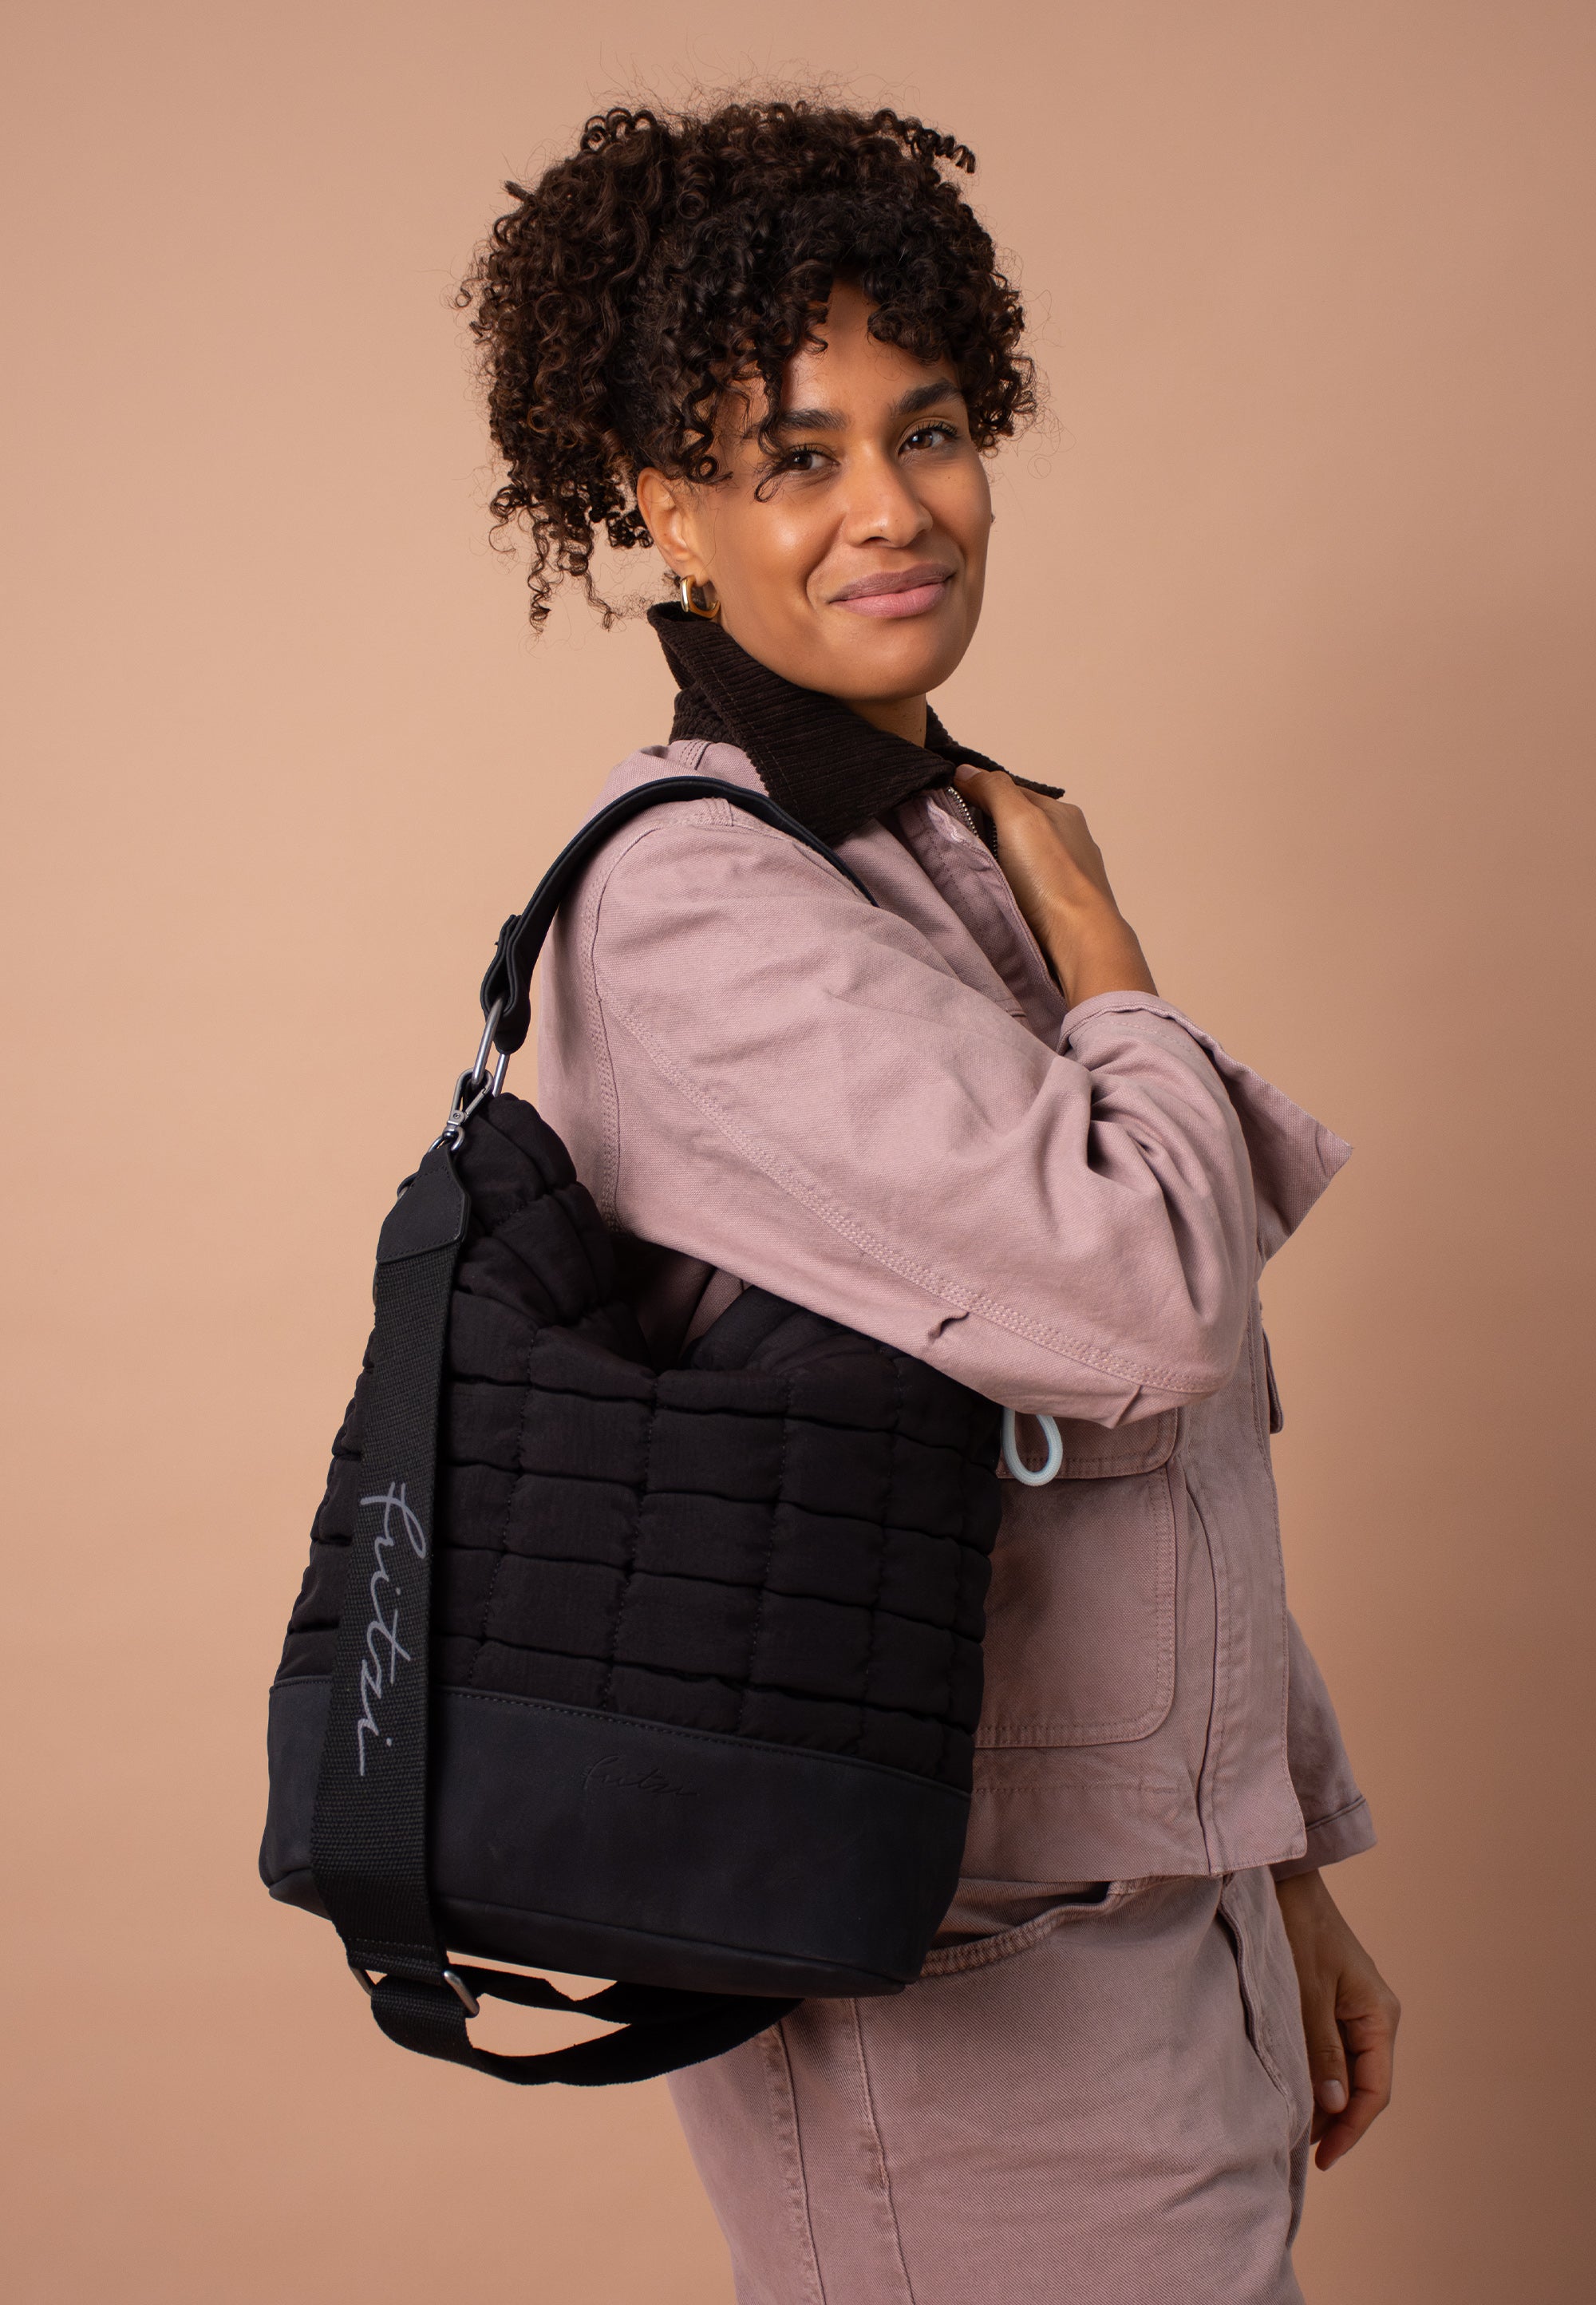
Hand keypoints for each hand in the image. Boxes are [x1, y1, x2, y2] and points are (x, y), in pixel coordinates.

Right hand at [953, 766, 1156, 1008]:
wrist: (1078, 938)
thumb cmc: (1049, 876)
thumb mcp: (1018, 817)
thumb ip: (993, 789)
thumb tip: (966, 770)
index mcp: (1062, 813)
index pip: (1013, 793)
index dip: (981, 795)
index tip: (950, 806)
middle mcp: (1071, 840)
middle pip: (1020, 825)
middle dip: (990, 829)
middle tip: (957, 841)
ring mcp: (1070, 875)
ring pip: (1026, 857)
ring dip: (1002, 860)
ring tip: (974, 871)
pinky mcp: (1064, 906)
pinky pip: (1031, 886)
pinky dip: (1014, 885)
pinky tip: (1000, 895)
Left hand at [1275, 1869, 1400, 2170]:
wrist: (1286, 1882)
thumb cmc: (1298, 1929)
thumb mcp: (1306, 1991)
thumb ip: (1321, 2047)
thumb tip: (1333, 2104)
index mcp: (1380, 2015)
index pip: (1375, 2091)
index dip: (1350, 2129)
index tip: (1323, 2159)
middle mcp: (1375, 2017)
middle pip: (1362, 2086)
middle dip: (1335, 2120)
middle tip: (1297, 2148)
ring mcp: (1356, 2010)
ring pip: (1346, 2071)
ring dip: (1324, 2100)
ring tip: (1292, 2127)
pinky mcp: (1335, 2003)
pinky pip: (1332, 2051)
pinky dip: (1316, 2074)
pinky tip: (1293, 2088)